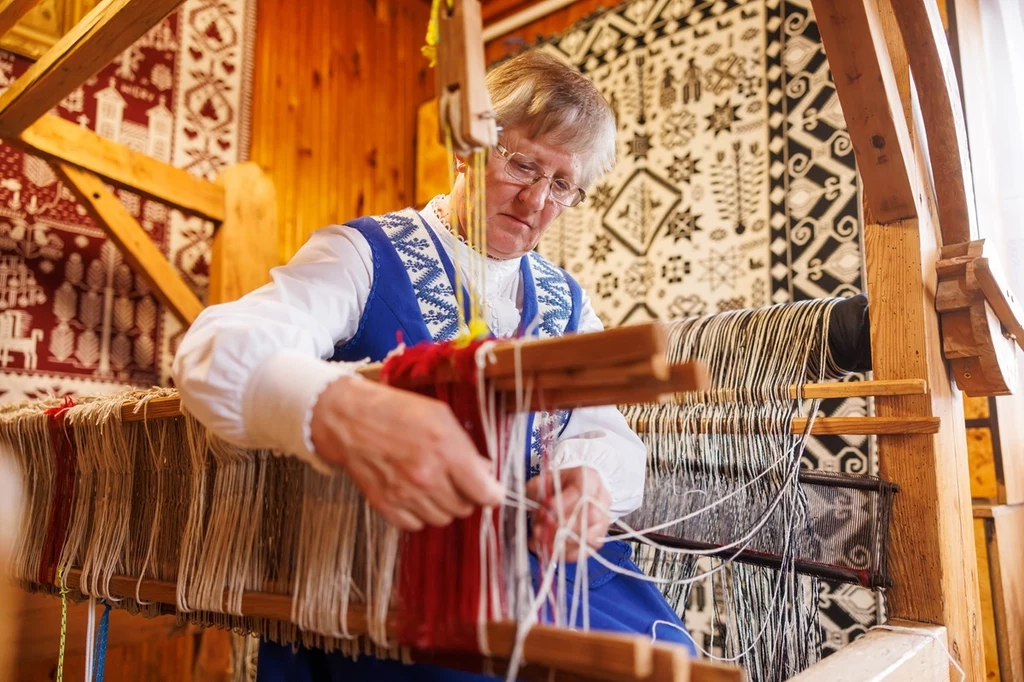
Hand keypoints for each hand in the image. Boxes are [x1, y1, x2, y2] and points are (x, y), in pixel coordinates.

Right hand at [310, 375, 503, 530]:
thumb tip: (484, 471)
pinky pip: (416, 525)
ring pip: (442, 519)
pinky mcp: (386, 507)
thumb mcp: (440, 416)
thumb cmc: (396, 412)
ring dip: (442, 505)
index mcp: (446, 450)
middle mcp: (427, 477)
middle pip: (465, 508)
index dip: (492, 493)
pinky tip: (414, 494)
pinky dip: (419, 514)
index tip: (490, 490)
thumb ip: (466, 446)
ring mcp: (405, 495)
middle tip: (455, 479)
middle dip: (466, 495)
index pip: (485, 493)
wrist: (349, 421)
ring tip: (432, 484)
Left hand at [526, 465, 610, 562]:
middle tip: (539, 529)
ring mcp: (603, 520)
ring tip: (541, 541)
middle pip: (588, 516)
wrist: (573, 492)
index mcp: (589, 478)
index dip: (563, 502)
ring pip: (588, 536)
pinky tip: (550, 550)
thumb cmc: (558, 486)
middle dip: (561, 525)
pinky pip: (586, 550)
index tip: (545, 508)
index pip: (582, 491)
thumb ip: (538, 490)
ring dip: (562, 542)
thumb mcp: (543, 480)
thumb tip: (541, 509)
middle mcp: (601, 499)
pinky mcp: (599, 538)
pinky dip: (567, 553)